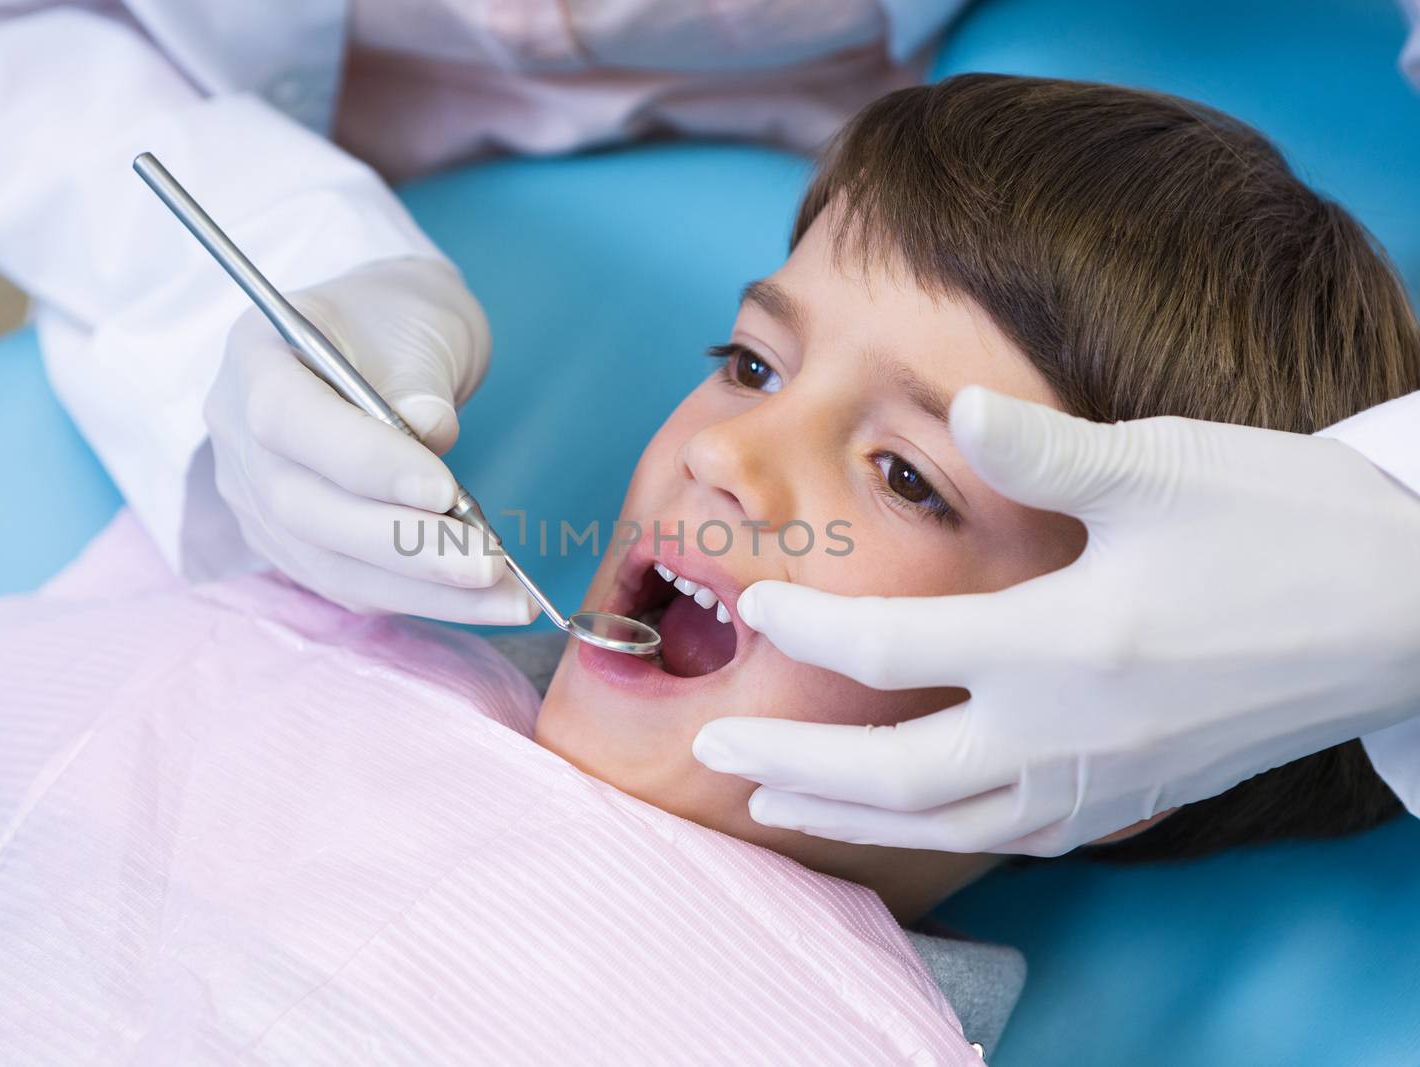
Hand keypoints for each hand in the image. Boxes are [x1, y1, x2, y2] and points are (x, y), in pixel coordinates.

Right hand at [205, 257, 533, 623]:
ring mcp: (256, 497)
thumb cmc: (400, 319)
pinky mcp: (289, 544)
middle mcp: (236, 433)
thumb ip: (419, 379)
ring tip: (506, 597)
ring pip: (328, 562)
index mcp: (255, 357)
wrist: (385, 340)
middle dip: (402, 544)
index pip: (288, 420)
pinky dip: (416, 595)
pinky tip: (478, 598)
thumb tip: (430, 431)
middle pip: (303, 508)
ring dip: (422, 588)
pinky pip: (347, 583)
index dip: (362, 462)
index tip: (442, 489)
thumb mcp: (420, 323)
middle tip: (487, 563)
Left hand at [694, 386, 1419, 855]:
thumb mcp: (1166, 465)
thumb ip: (1045, 452)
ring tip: (777, 808)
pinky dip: (943, 836)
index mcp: (1066, 644)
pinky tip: (911, 821)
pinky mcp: (1139, 799)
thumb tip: (956, 408)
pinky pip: (1015, 838)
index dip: (807, 630)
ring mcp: (1107, 781)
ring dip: (852, 820)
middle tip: (712, 758)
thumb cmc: (1286, 523)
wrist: (1411, 607)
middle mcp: (1074, 733)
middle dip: (795, 768)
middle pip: (898, 777)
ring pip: (949, 828)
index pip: (893, 652)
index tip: (750, 603)